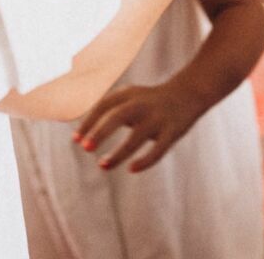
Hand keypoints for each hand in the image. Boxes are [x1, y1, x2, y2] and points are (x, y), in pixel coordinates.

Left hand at [73, 82, 207, 171]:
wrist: (187, 94)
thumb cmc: (148, 101)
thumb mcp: (127, 98)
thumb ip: (106, 113)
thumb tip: (79, 137)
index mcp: (127, 94)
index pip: (103, 106)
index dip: (88, 123)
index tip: (75, 140)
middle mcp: (141, 104)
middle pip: (117, 117)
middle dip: (100, 132)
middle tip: (85, 148)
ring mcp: (158, 119)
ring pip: (135, 138)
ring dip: (118, 153)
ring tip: (102, 166)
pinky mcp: (172, 132)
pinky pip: (158, 150)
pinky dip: (145, 161)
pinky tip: (131, 169)